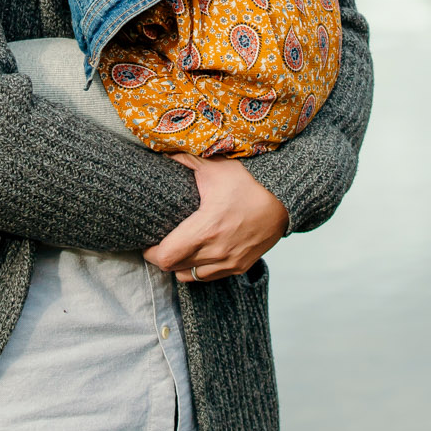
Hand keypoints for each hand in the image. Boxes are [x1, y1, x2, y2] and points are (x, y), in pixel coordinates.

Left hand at [143, 154, 287, 282]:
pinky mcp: (240, 266)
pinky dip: (198, 269)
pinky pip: (209, 277)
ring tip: (176, 249)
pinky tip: (197, 253)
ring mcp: (230, 262)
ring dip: (179, 265)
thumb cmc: (249, 183)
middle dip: (162, 257)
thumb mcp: (215, 166)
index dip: (151, 252)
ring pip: (190, 277)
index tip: (147, 241)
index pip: (166, 256)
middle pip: (174, 268)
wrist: (283, 200)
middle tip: (157, 243)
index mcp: (206, 229)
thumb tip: (161, 153)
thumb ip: (185, 160)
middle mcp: (217, 251)